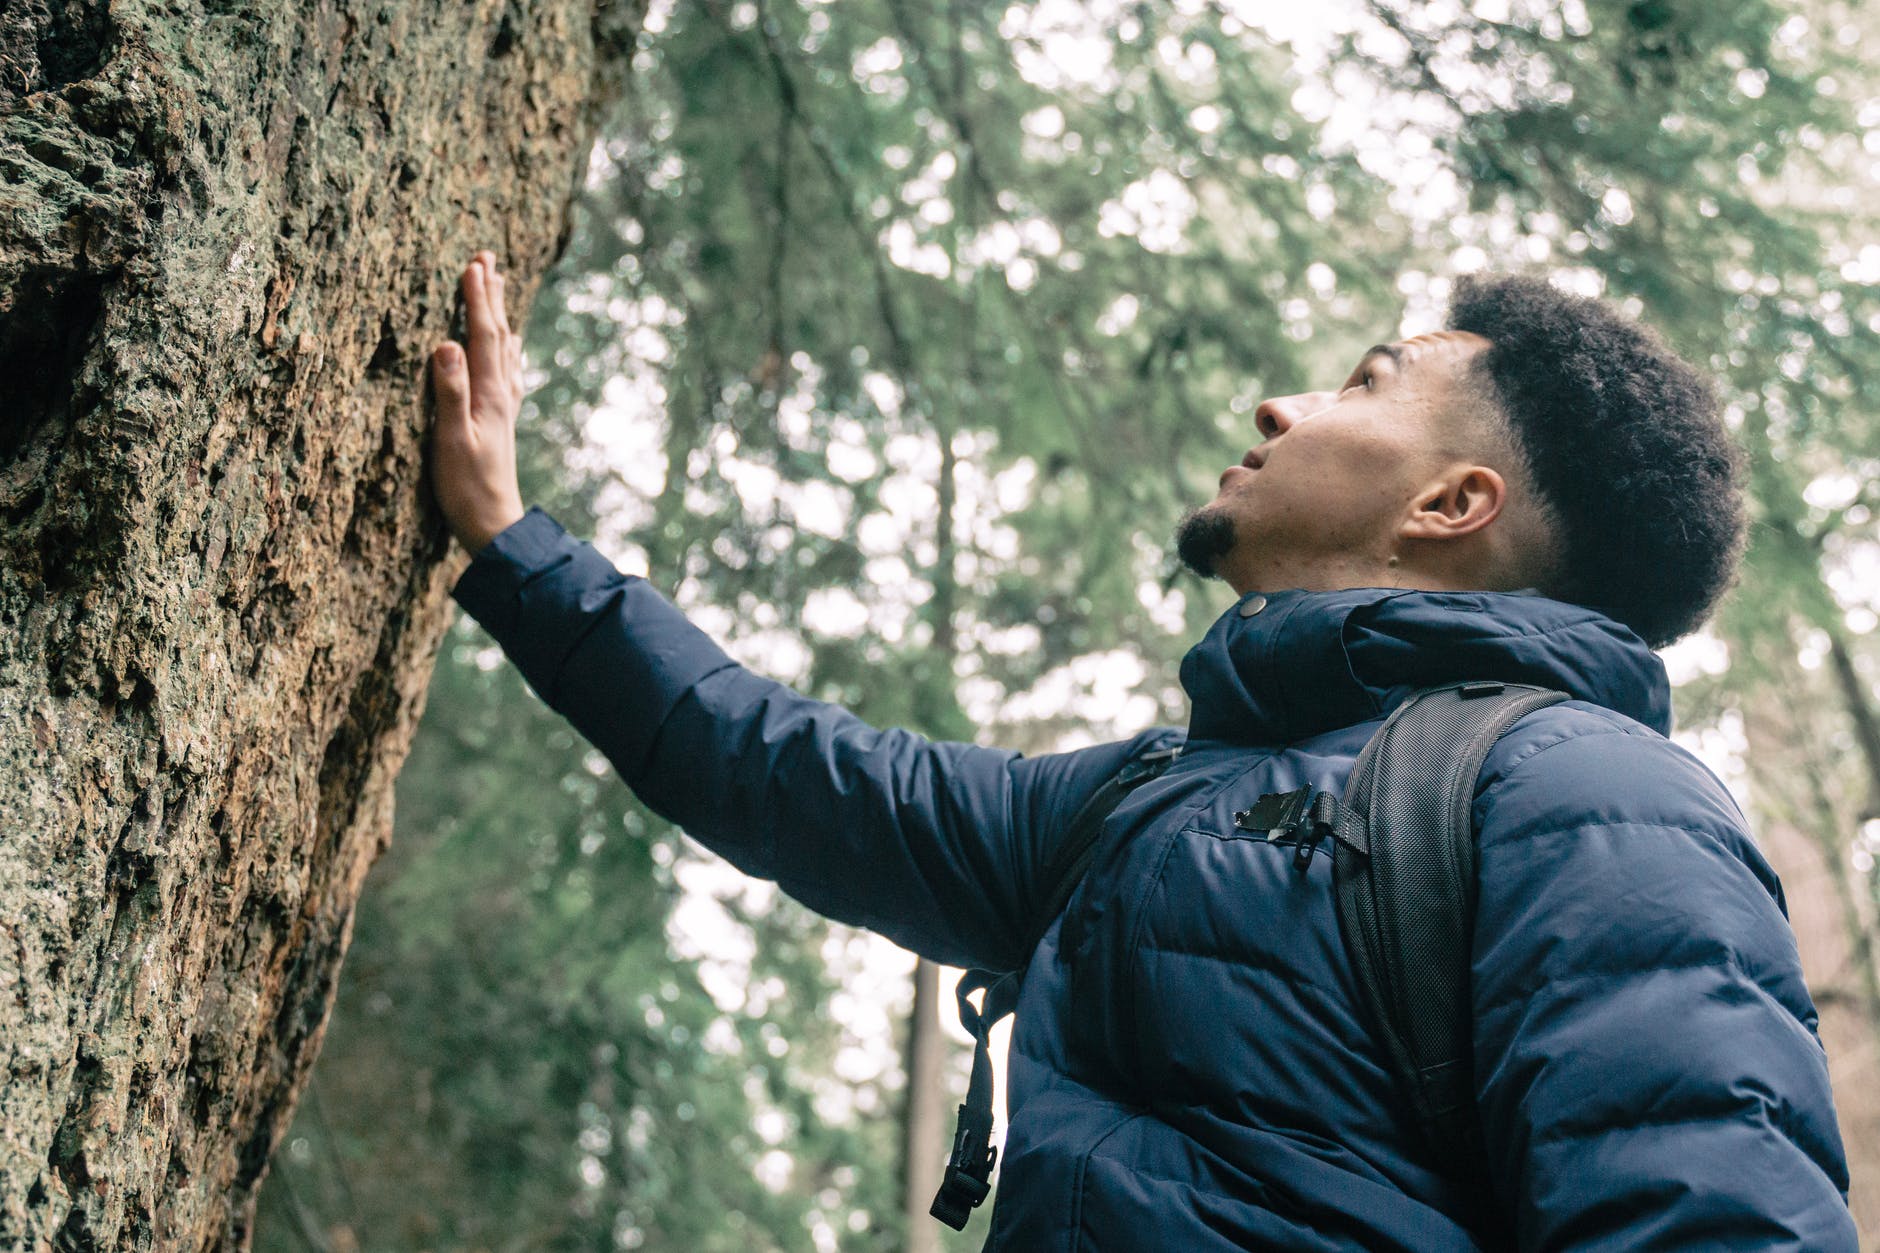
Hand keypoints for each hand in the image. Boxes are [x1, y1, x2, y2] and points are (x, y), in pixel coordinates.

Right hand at [429, 251, 526, 553]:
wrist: (495, 524)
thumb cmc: (466, 487)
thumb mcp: (450, 440)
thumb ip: (449, 392)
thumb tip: (447, 343)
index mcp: (487, 395)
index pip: (483, 336)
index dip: (478, 299)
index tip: (473, 263)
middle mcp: (500, 395)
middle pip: (498, 335)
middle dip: (492, 296)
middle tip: (488, 258)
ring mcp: (503, 408)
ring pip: (503, 350)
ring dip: (500, 316)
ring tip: (499, 288)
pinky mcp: (500, 422)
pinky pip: (506, 373)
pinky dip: (506, 350)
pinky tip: (510, 349)